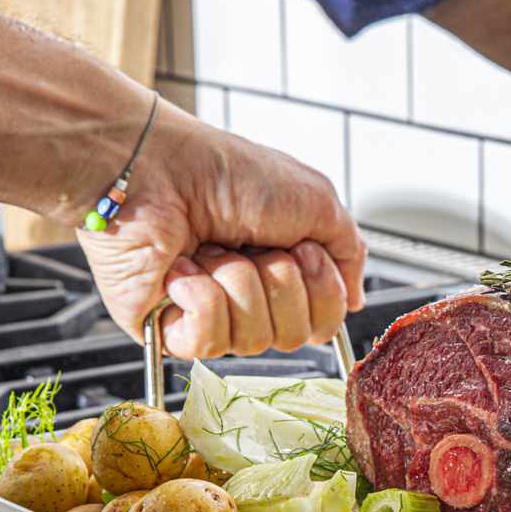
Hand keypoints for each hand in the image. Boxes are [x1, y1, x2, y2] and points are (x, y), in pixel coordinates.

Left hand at [77, 98, 365, 358]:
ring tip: (212, 250)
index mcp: (285, 269)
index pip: (326, 320)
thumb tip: (354, 301)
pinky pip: (210, 343)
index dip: (322, 289)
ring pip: (254, 340)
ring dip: (238, 283)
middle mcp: (252, 297)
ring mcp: (211, 317)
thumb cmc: (226, 173)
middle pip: (296, 336)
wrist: (156, 167)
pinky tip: (184, 269)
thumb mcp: (318, 200)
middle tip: (254, 245)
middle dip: (281, 285)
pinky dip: (203, 298)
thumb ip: (350, 251)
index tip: (301, 247)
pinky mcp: (170, 330)